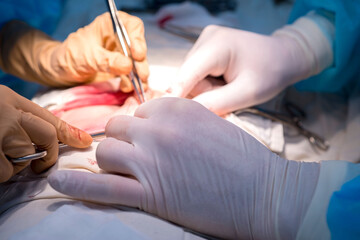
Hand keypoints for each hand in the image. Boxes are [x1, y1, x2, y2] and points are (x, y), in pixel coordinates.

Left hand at [0, 12, 148, 90]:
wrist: (60, 72)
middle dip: (140, 63)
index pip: (131, 26)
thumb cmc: (69, 57)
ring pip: (137, 63)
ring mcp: (121, 54)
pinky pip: (132, 75)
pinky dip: (133, 83)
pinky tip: (129, 89)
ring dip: (139, 76)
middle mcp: (118, 38)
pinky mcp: (121, 69)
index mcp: (109, 26)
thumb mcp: (86, 57)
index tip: (137, 54)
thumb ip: (106, 60)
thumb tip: (128, 66)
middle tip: (140, 76)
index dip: (138, 39)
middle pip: (138, 47)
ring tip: (137, 87)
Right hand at [0, 85, 91, 182]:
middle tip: (39, 167)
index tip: (86, 142)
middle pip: (48, 135)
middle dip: (48, 155)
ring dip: (15, 164)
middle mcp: (8, 112)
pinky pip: (6, 171)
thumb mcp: (0, 106)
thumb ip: (23, 119)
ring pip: (26, 158)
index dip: (69, 133)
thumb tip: (56, 137)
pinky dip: (1, 172)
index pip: (48, 117)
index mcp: (10, 100)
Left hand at [49, 97, 318, 238]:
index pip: (137, 112)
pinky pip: (102, 187)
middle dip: (124, 142)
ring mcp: (150, 161)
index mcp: (174, 108)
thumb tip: (149, 122)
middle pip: (116, 130)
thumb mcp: (209, 122)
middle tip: (139, 157)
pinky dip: (78, 184)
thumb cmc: (243, 158)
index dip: (140, 128)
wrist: (263, 192)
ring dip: (113, 161)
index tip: (148, 139)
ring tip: (130, 173)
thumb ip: (177, 118)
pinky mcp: (149, 193)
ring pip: (107, 152)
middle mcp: (157, 130)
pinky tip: (60, 181)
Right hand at [168, 23, 329, 114]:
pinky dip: (207, 86)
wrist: (284, 56)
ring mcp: (204, 42)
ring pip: (191, 77)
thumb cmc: (270, 73)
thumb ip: (216, 103)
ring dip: (205, 91)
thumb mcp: (247, 92)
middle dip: (201, 95)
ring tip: (228, 91)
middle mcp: (206, 39)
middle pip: (187, 77)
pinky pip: (196, 74)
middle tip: (225, 101)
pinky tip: (223, 85)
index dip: (175, 96)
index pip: (187, 73)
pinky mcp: (205, 49)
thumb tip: (185, 115)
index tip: (163, 117)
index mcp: (217, 44)